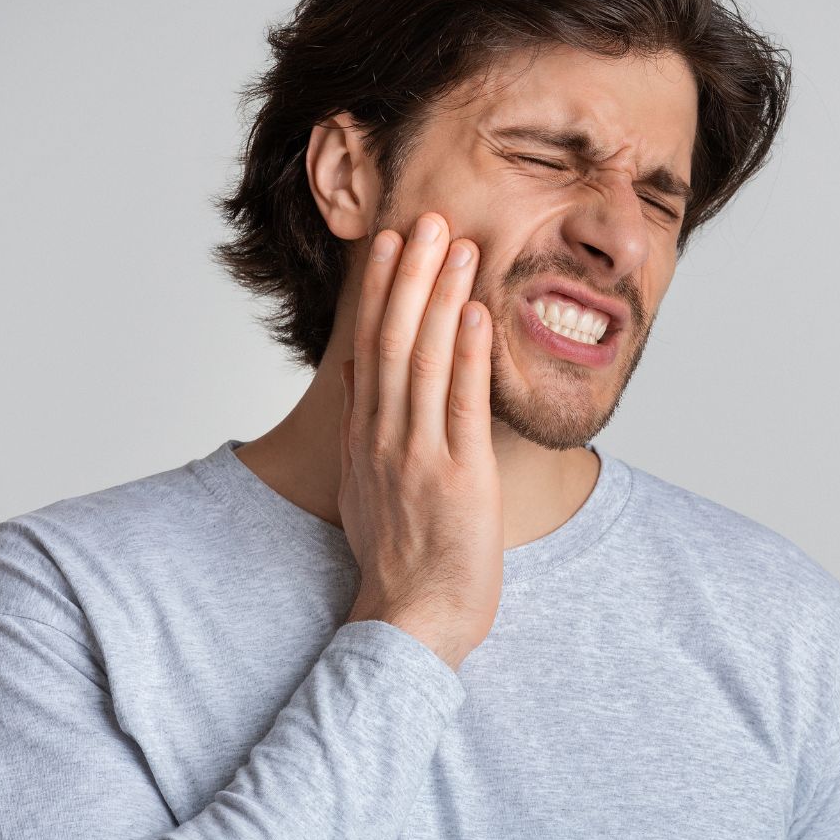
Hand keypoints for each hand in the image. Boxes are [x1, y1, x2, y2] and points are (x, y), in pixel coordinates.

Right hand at [340, 212, 502, 671]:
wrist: (409, 620)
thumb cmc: (395, 554)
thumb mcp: (364, 483)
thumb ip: (364, 423)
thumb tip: (361, 368)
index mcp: (365, 435)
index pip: (369, 347)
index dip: (380, 291)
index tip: (391, 244)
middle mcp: (385, 436)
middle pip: (395, 340)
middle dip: (410, 276)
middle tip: (425, 219)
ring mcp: (419, 455)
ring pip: (426, 362)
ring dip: (440, 299)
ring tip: (455, 246)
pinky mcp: (459, 477)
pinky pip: (462, 407)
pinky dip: (469, 357)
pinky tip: (477, 313)